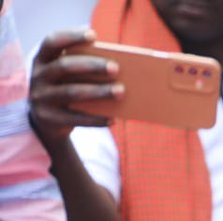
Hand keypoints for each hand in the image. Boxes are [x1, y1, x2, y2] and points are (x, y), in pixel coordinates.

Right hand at [28, 28, 119, 146]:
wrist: (47, 121)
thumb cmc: (65, 88)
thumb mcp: (66, 75)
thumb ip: (82, 66)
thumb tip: (117, 65)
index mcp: (42, 59)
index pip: (51, 42)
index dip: (71, 36)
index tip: (93, 35)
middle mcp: (38, 76)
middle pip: (64, 67)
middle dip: (91, 66)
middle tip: (116, 68)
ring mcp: (41, 97)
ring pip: (71, 92)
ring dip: (98, 91)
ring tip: (120, 91)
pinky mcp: (49, 118)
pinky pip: (75, 118)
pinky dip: (95, 119)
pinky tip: (113, 119)